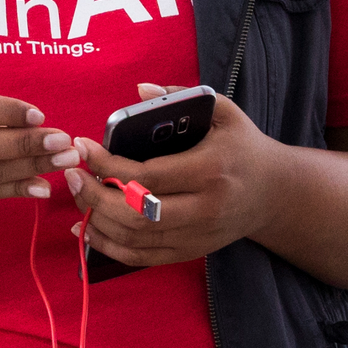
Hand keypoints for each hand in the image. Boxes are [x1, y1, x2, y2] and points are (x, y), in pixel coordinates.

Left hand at [64, 83, 292, 269]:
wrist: (276, 192)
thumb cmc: (244, 146)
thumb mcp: (224, 112)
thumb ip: (182, 98)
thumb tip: (140, 89)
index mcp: (211, 169)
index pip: (147, 175)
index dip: (108, 165)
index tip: (83, 147)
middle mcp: (205, 207)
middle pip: (135, 212)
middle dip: (93, 195)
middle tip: (71, 175)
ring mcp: (198, 235)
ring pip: (135, 237)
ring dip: (96, 220)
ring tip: (76, 196)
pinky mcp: (192, 251)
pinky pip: (143, 257)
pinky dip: (110, 247)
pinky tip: (88, 231)